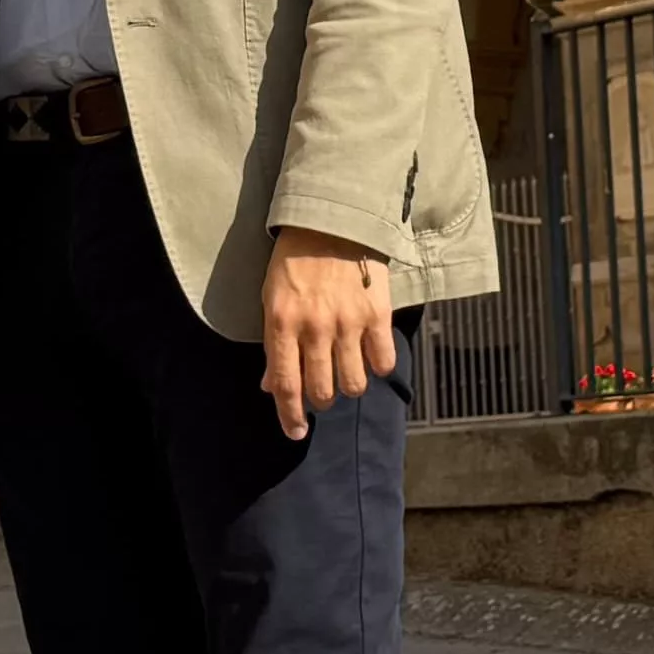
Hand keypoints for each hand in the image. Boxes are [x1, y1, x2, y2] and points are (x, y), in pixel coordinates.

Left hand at [259, 227, 396, 439]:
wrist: (333, 220)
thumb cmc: (295, 261)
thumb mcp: (271, 299)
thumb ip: (273, 344)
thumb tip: (270, 386)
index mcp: (282, 324)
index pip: (285, 385)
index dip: (289, 416)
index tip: (296, 433)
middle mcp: (315, 328)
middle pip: (321, 390)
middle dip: (321, 399)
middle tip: (323, 390)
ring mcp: (348, 322)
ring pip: (354, 384)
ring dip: (349, 387)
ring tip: (346, 372)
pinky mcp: (378, 314)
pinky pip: (384, 361)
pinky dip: (378, 366)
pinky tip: (371, 355)